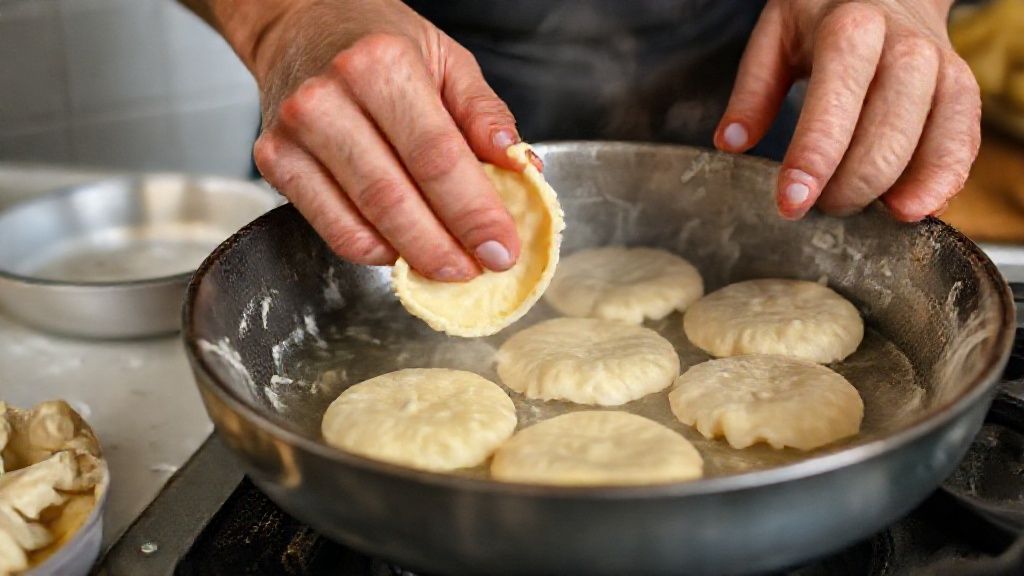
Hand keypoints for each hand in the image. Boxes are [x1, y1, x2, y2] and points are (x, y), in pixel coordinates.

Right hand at [205, 0, 525, 280]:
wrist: (299, 24)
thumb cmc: (379, 40)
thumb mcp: (446, 58)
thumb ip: (484, 114)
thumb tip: (522, 168)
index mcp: (381, 64)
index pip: (437, 157)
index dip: (474, 213)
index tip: (502, 249)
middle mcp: (329, 98)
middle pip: (395, 199)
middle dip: (444, 247)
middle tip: (479, 270)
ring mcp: (294, 133)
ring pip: (362, 221)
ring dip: (412, 256)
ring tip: (449, 266)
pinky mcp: (275, 161)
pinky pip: (331, 228)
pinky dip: (373, 250)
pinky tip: (403, 250)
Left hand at [714, 0, 979, 221]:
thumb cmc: (824, 18)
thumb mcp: (776, 35)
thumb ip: (753, 89)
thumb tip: (730, 143)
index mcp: (851, 29)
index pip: (835, 103)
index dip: (813, 160)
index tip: (791, 204)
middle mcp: (906, 48)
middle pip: (886, 136)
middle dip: (849, 187)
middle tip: (819, 206)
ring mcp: (942, 69)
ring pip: (931, 145)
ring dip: (893, 193)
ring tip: (860, 215)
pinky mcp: (963, 90)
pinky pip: (963, 146)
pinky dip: (941, 185)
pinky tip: (910, 210)